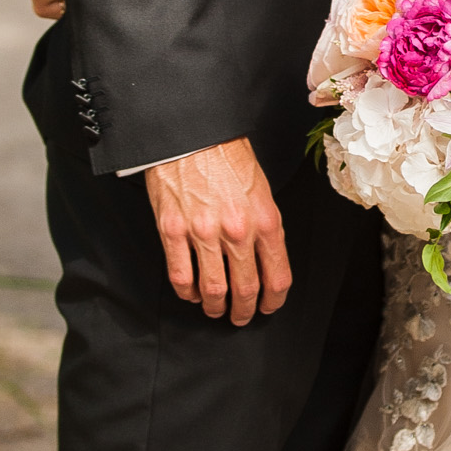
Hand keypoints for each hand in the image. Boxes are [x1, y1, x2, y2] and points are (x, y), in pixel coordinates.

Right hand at [146, 140, 291, 322]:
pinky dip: (188, 292)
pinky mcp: (173, 230)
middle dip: (245, 310)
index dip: (274, 300)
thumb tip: (265, 260)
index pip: (277, 276)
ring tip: (215, 309)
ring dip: (216, 307)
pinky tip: (192, 293)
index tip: (269, 307)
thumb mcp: (262, 190)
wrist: (192, 134)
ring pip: (213, 289)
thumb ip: (265, 227)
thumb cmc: (228, 157)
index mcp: (265, 220)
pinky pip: (181, 276)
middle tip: (241, 316)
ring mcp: (203, 232)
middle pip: (246, 289)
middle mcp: (237, 230)